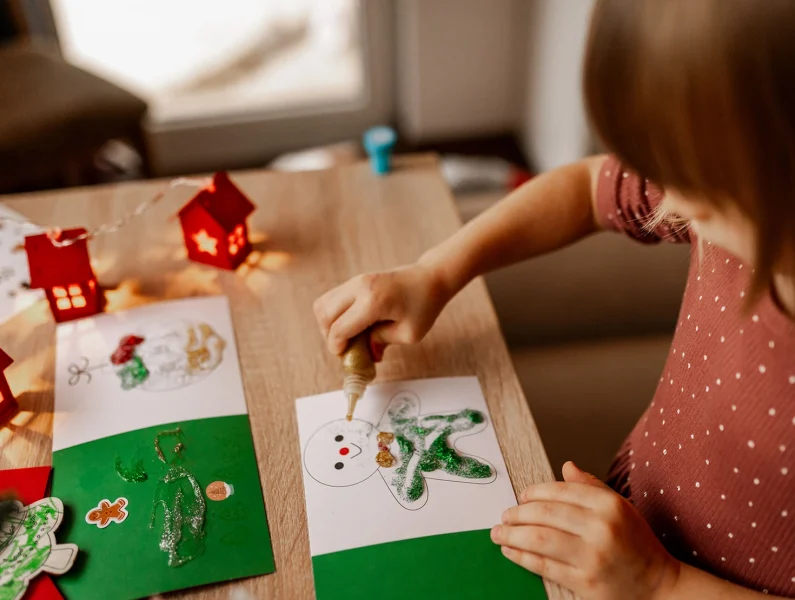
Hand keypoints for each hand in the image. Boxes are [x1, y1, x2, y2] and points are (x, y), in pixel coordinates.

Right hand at [313, 263, 450, 357]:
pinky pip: (332, 298)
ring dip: (329, 324)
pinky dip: (335, 314)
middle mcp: (360, 287)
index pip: (339, 328)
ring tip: (347, 335)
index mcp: (373, 302)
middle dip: (329, 336)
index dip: (337, 347)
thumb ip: (381, 342)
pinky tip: (353, 324)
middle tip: (346, 347)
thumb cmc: (424, 306)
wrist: (431, 278)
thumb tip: (364, 352)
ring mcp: (356, 280)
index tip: (344, 357)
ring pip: (323, 304)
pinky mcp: (356, 280)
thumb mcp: (408, 334)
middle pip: (324, 315)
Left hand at [491, 462, 679, 599]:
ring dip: (512, 535)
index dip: (534, 492)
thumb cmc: (636, 543)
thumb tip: (566, 466)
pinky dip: (521, 557)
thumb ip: (591, 486)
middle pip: (545, 514)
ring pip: (539, 540)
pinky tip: (510, 551)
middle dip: (517, 513)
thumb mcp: (620, 508)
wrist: (659, 586)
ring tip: (498, 532)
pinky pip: (543, 566)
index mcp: (609, 505)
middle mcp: (601, 528)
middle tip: (505, 515)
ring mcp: (592, 557)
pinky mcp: (584, 582)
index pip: (560, 491)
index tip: (521, 496)